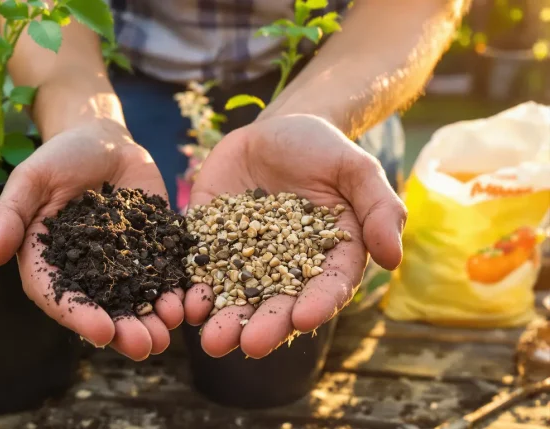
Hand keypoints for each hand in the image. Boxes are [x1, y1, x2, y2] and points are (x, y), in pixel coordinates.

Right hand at [0, 118, 183, 360]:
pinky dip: (175, 291)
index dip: (79, 315)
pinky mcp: (151, 248)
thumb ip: (9, 216)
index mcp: (48, 261)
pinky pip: (164, 274)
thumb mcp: (30, 179)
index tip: (102, 332)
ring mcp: (121, 262)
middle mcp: (85, 271)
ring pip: (136, 299)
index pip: (60, 295)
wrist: (102, 138)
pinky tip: (187, 304)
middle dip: (124, 331)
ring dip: (153, 321)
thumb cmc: (58, 157)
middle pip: (102, 308)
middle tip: (144, 346)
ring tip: (168, 334)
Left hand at [183, 114, 406, 358]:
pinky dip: (194, 287)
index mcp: (327, 256)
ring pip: (236, 294)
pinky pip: (200, 267)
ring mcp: (244, 256)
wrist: (277, 130)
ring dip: (225, 319)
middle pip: (277, 302)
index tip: (304, 319)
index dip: (317, 304)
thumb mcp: (357, 169)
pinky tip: (186, 304)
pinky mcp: (210, 240)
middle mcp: (285, 266)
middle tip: (251, 346)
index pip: (326, 286)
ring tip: (212, 342)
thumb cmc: (324, 150)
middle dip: (265, 326)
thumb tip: (393, 258)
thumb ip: (378, 209)